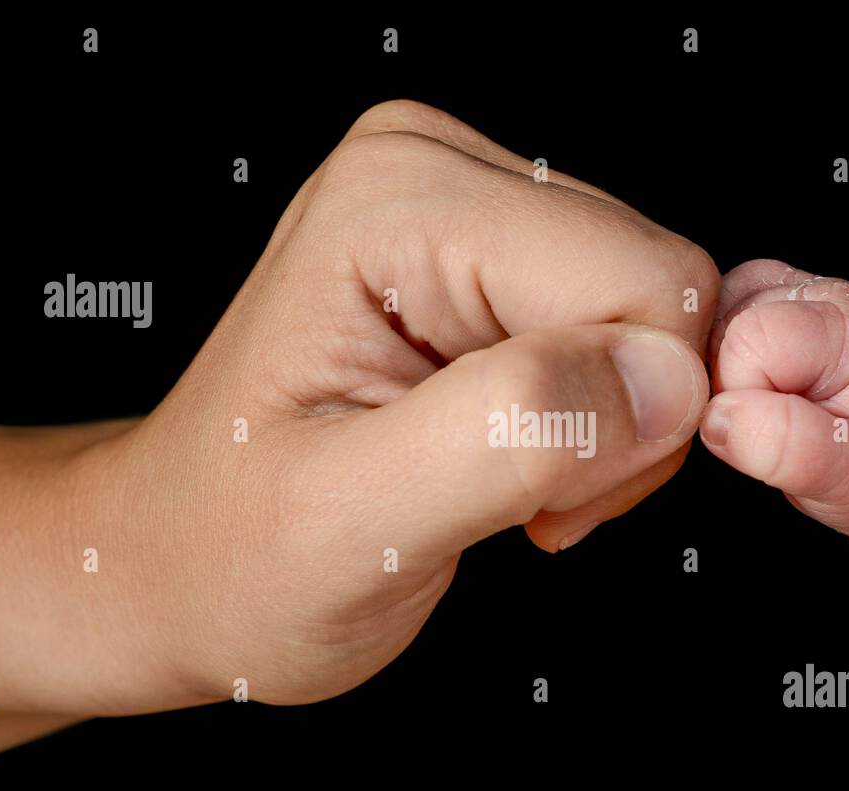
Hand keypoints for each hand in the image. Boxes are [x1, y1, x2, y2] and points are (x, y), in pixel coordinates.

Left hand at [71, 100, 716, 708]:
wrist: (184, 558)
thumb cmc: (235, 551)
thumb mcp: (354, 520)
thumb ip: (511, 433)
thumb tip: (664, 379)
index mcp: (398, 203)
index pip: (645, 280)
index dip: (629, 417)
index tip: (544, 499)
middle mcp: (438, 174)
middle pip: (660, 289)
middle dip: (617, 424)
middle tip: (516, 497)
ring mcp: (470, 210)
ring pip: (656, 318)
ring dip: (603, 432)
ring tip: (493, 483)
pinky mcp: (496, 260)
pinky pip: (627, 333)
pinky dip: (591, 423)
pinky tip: (506, 457)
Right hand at [701, 258, 848, 538]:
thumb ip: (790, 447)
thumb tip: (718, 417)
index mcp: (840, 320)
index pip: (745, 340)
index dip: (743, 398)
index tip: (779, 428)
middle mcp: (805, 290)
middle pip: (711, 330)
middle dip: (725, 391)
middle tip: (776, 421)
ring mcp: (770, 290)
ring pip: (694, 330)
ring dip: (716, 383)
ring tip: (768, 409)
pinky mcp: (742, 302)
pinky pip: (690, 335)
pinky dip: (706, 372)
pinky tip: (746, 392)